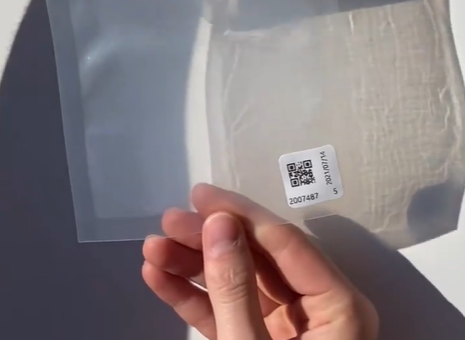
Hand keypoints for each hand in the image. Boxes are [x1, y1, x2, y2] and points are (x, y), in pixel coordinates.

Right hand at [143, 185, 377, 339]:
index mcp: (339, 306)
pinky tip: (161, 280)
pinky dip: (195, 298)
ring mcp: (292, 330)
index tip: (197, 195)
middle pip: (259, 258)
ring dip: (195, 267)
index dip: (238, 213)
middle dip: (209, 240)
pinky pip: (230, 312)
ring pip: (240, 282)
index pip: (284, 241)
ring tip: (153, 250)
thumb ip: (236, 288)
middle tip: (166, 221)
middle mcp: (320, 310)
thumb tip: (220, 223)